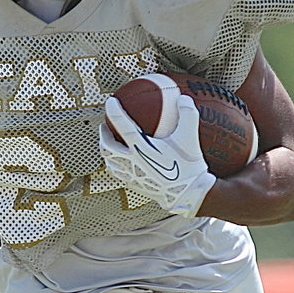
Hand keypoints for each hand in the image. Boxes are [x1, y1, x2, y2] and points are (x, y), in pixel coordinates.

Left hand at [99, 91, 214, 216]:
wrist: (187, 194)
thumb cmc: (188, 165)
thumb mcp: (190, 137)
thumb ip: (187, 114)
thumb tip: (183, 97)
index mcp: (141, 147)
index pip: (121, 125)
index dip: (114, 111)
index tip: (110, 101)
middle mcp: (131, 161)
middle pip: (107, 146)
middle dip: (103, 133)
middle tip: (105, 125)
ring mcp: (130, 175)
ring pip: (108, 161)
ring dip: (105, 150)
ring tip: (109, 143)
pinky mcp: (133, 185)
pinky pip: (116, 173)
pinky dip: (113, 164)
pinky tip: (120, 161)